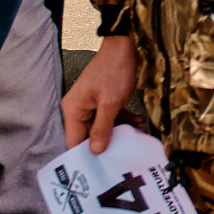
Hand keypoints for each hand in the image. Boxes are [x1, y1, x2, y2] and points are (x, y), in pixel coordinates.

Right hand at [62, 35, 139, 152]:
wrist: (126, 45)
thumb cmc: (114, 70)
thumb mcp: (110, 103)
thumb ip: (102, 128)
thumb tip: (96, 151)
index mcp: (73, 110)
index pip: (75, 141)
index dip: (87, 155)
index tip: (102, 168)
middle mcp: (79, 109)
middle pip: (90, 136)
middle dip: (107, 144)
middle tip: (124, 155)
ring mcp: (92, 105)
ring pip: (103, 127)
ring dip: (120, 131)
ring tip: (137, 135)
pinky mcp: (104, 101)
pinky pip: (112, 117)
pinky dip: (124, 120)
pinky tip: (139, 122)